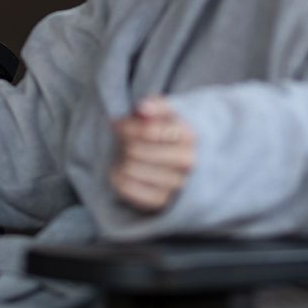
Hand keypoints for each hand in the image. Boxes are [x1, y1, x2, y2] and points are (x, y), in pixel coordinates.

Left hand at [108, 95, 195, 211]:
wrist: (184, 163)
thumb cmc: (169, 133)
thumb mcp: (168, 113)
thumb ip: (156, 105)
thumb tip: (143, 108)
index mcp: (190, 135)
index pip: (148, 131)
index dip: (126, 126)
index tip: (120, 124)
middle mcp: (189, 161)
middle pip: (136, 150)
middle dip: (124, 142)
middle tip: (123, 140)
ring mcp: (177, 184)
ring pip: (130, 168)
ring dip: (121, 159)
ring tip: (126, 155)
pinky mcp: (162, 202)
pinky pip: (127, 188)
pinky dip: (117, 176)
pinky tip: (122, 170)